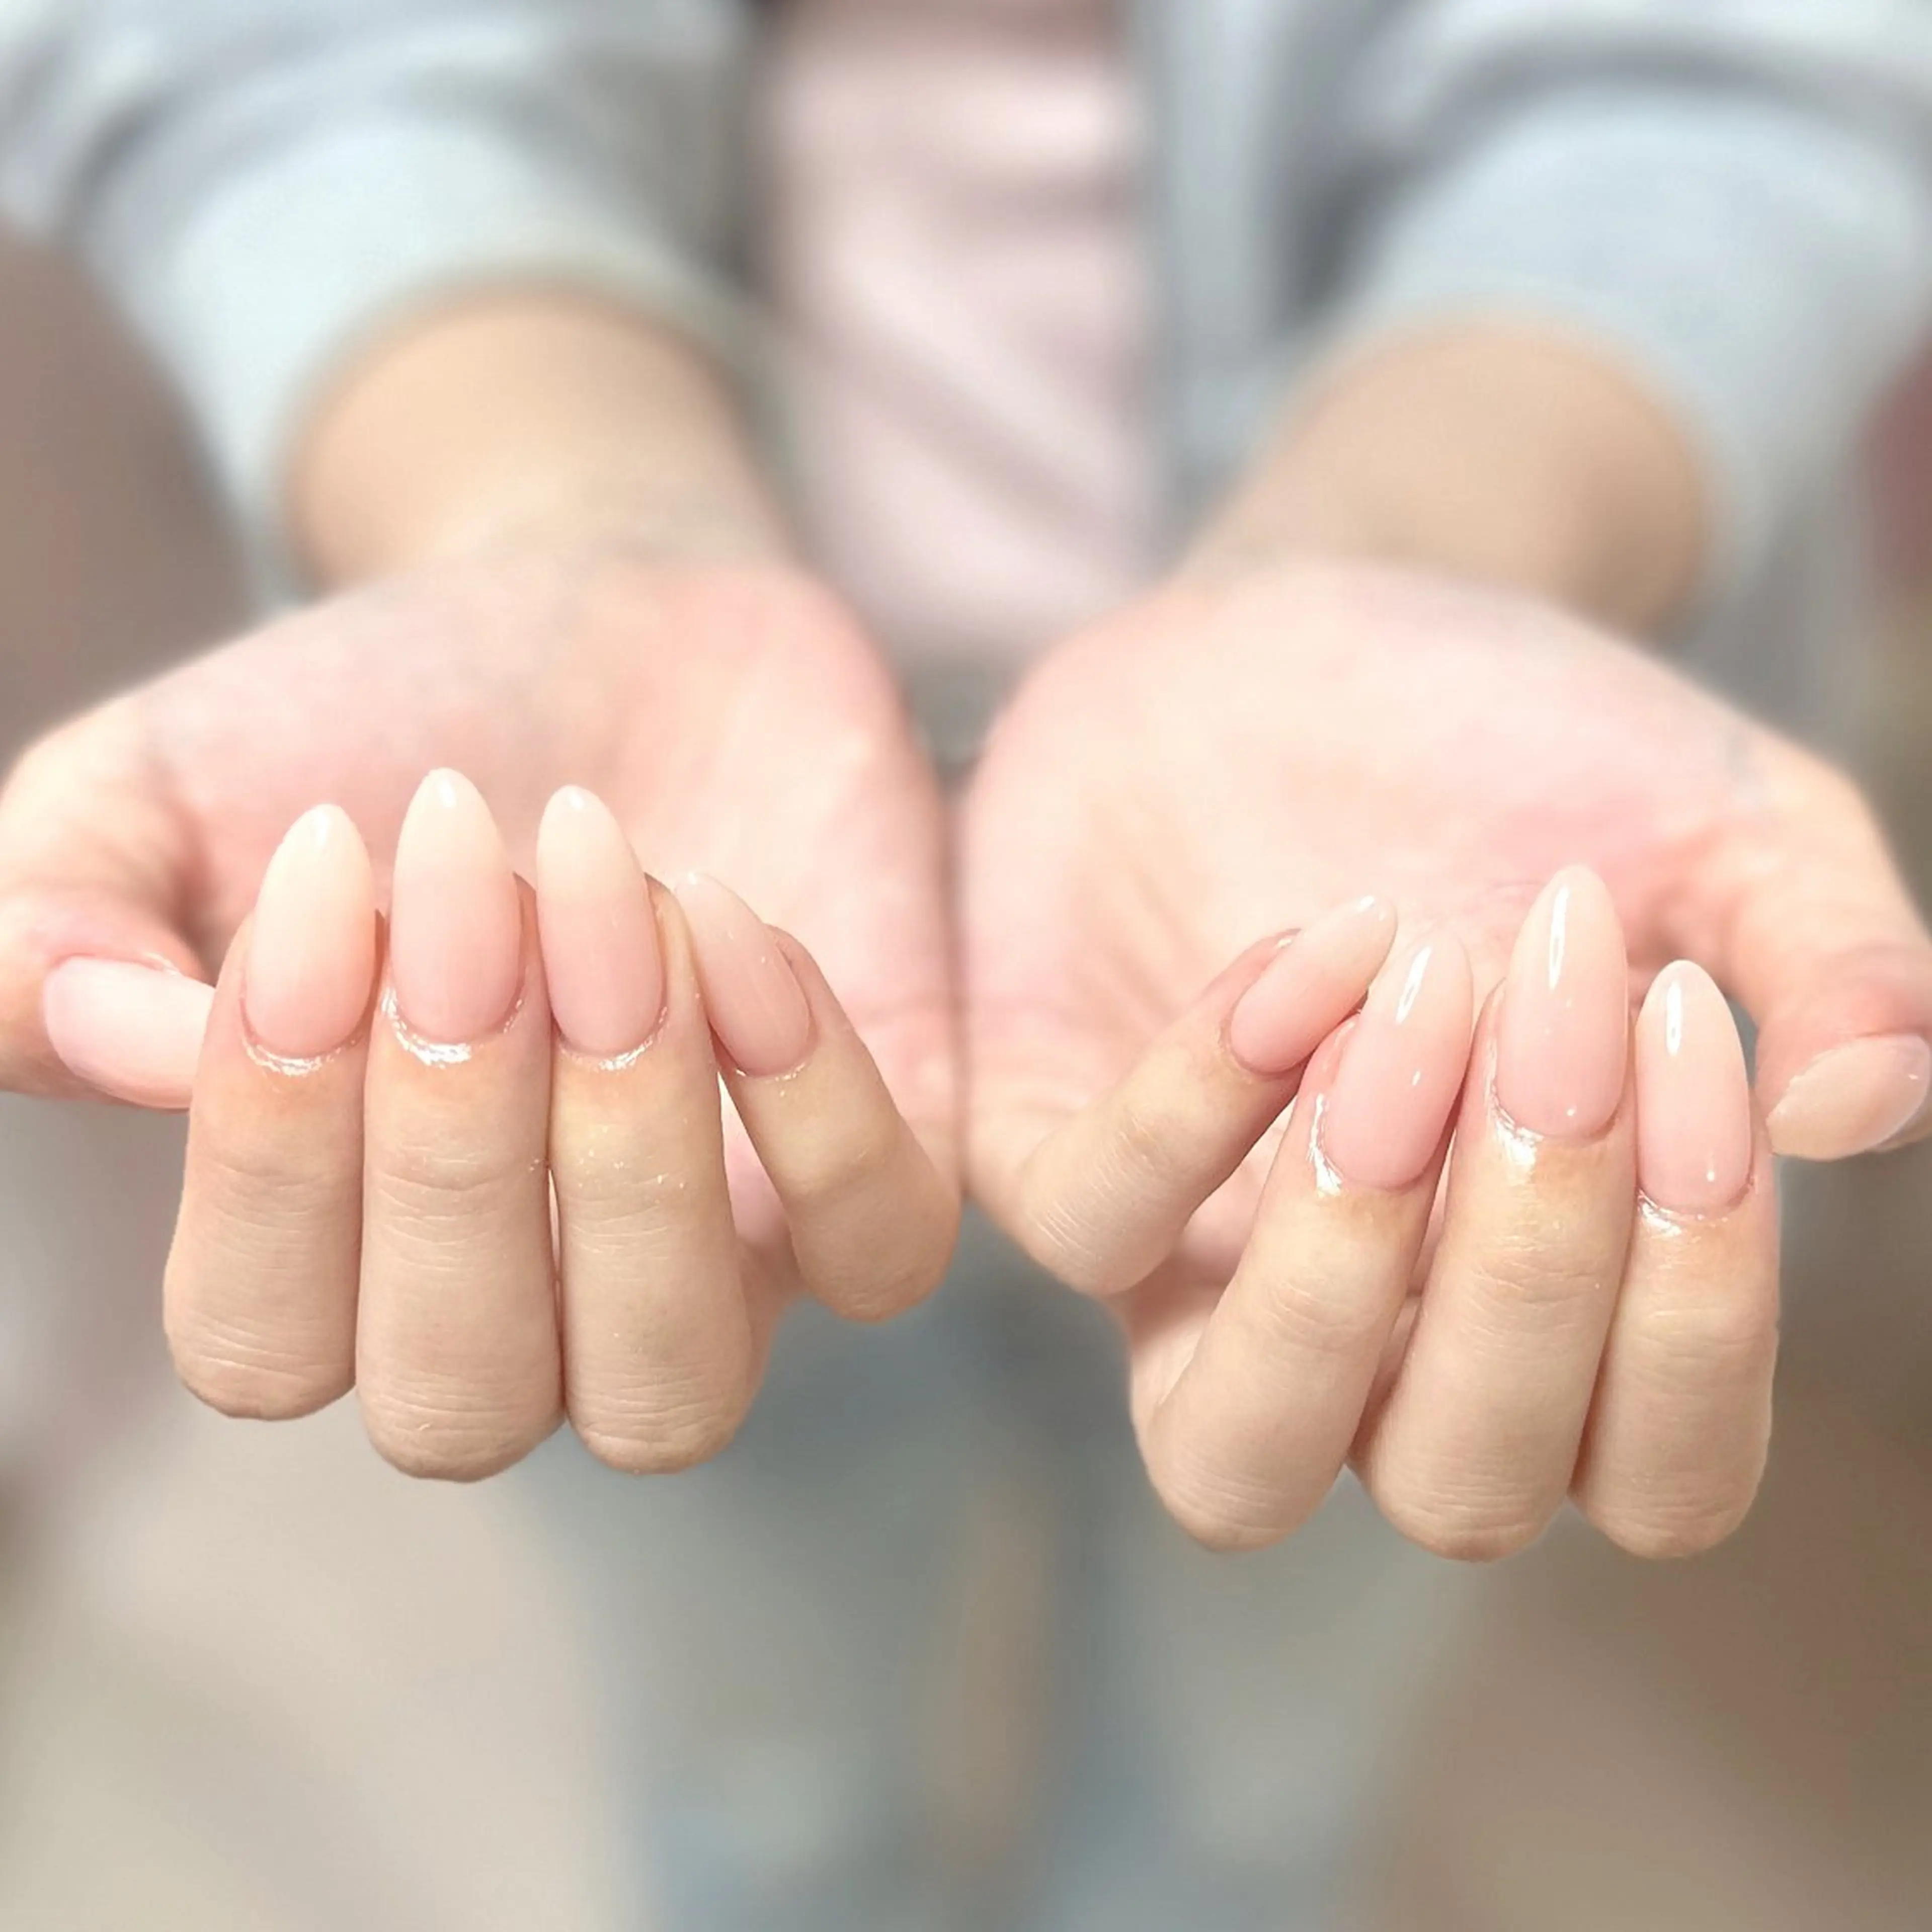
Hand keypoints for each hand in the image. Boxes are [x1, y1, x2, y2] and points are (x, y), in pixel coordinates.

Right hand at [2, 548, 957, 1474]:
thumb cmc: (377, 722)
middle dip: (456, 1136)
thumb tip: (72, 1027)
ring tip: (610, 897)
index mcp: (326, 1251)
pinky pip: (879, 1250)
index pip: (259, 1344)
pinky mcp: (864, 1178)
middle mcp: (516, 1305)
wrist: (601, 614)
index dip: (269, 1145)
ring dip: (629, 1146)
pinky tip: (736, 920)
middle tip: (475, 884)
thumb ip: (64, 907)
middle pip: (463, 1397)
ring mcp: (706, 1260)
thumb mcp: (174, 783)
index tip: (325, 877)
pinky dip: (816, 1101)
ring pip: (674, 1389)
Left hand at [964, 560, 1931, 1557]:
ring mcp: (1196, 1270)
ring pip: (1228, 1462)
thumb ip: (1829, 963)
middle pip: (1454, 1491)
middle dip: (1528, 1272)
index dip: (1699, 1315)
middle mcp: (1376, 1332)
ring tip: (1418, 1011)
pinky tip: (1315, 939)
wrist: (1312, 628)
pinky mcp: (1047, 1161)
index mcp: (1558, 1299)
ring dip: (1338, 1267)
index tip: (1691, 1029)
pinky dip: (1203, 1097)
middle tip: (1563, 1008)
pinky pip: (1092, 1228)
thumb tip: (1862, 1112)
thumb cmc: (1525, 753)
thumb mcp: (1722, 824)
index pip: (1656, 1473)